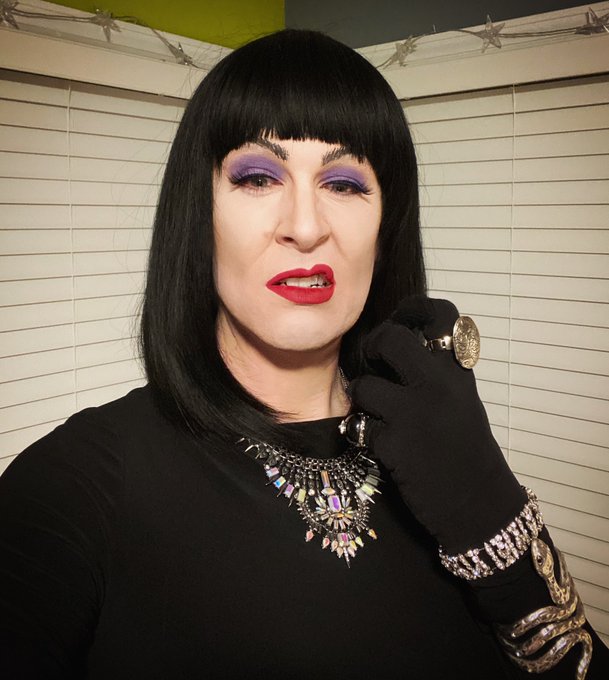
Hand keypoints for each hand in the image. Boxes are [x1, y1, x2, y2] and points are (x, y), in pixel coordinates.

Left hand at [348, 296, 524, 552]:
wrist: (479, 506)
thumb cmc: (467, 451)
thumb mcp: (460, 400)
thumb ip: (434, 372)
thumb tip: (390, 346)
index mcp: (459, 371)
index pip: (440, 314)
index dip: (413, 310)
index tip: (401, 323)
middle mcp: (438, 384)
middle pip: (390, 338)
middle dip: (373, 348)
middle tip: (374, 365)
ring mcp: (415, 413)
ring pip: (364, 385)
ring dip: (362, 399)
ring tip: (373, 413)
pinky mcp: (394, 445)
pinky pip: (359, 426)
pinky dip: (361, 434)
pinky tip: (376, 443)